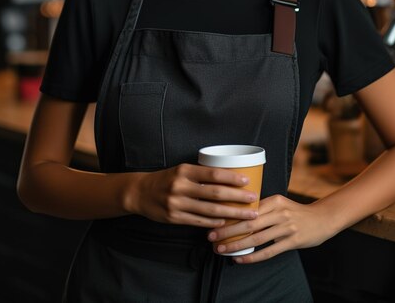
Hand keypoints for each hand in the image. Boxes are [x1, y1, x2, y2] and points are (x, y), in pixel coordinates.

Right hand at [126, 163, 258, 227]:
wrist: (141, 192)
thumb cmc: (167, 179)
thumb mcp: (181, 170)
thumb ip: (200, 174)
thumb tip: (228, 177)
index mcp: (184, 171)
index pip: (212, 174)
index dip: (231, 178)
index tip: (247, 181)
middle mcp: (181, 187)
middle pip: (215, 194)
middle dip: (237, 198)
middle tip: (253, 200)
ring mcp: (177, 204)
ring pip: (210, 211)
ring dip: (231, 214)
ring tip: (246, 215)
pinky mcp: (174, 218)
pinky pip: (199, 222)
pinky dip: (214, 223)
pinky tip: (226, 223)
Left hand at [206, 194, 334, 262]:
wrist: (323, 219)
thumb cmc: (297, 212)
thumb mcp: (280, 203)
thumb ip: (263, 207)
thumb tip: (237, 213)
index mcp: (274, 200)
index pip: (247, 208)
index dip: (230, 215)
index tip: (214, 219)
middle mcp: (279, 212)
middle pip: (248, 222)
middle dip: (227, 230)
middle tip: (211, 236)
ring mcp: (286, 227)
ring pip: (256, 238)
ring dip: (236, 245)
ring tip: (221, 249)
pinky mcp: (292, 241)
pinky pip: (269, 251)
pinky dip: (252, 256)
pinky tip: (240, 259)